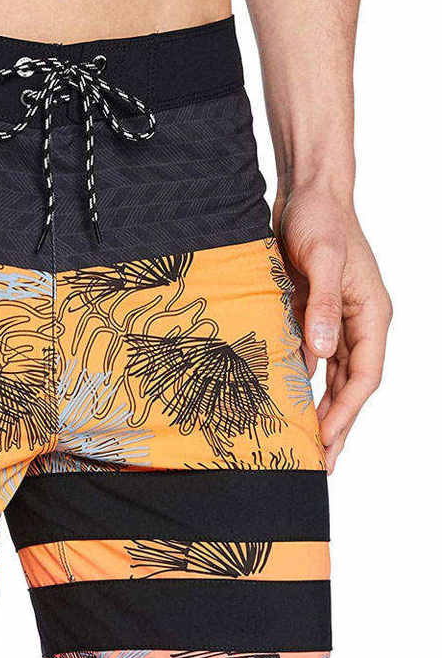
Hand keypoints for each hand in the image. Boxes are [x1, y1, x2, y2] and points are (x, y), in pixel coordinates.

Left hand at [275, 186, 390, 472]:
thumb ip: (322, 307)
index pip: (365, 376)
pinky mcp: (314, 314)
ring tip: (304, 444)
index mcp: (372, 315)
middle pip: (351, 385)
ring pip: (333, 377)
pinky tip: (285, 402)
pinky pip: (312, 358)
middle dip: (336, 424)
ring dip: (320, 409)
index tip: (325, 440)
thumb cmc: (320, 221)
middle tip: (319, 464)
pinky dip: (302, 382)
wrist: (308, 193)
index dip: (345, 412)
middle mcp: (359, 323)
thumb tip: (322, 353)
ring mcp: (337, 320)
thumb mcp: (321, 260)